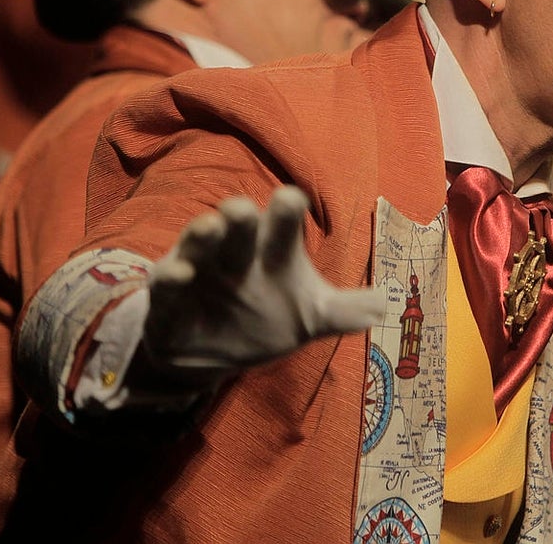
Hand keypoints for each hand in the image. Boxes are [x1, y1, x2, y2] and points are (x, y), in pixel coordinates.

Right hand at [141, 186, 383, 378]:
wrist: (211, 353)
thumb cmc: (266, 316)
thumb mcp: (310, 317)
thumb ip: (345, 311)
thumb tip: (385, 305)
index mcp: (272, 251)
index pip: (284, 223)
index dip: (287, 211)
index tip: (290, 200)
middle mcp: (236, 252)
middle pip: (241, 225)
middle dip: (242, 215)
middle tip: (242, 208)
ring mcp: (201, 272)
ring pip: (200, 243)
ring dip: (202, 234)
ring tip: (210, 226)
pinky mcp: (170, 300)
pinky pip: (167, 284)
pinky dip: (172, 277)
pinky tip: (181, 274)